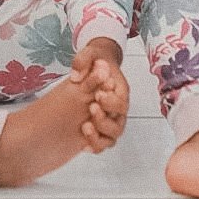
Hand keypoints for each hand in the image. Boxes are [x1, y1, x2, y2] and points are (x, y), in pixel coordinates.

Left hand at [68, 38, 127, 152]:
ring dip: (100, 134)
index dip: (111, 102)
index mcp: (120, 90)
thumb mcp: (89, 53)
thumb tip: (77, 75)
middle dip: (104, 118)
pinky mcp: (100, 128)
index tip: (98, 94)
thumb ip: (83, 61)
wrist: (95, 65)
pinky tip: (83, 144)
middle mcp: (118, 107)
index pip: (122, 101)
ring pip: (112, 135)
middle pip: (119, 122)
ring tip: (85, 125)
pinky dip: (95, 145)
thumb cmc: (96, 60)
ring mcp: (111, 119)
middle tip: (91, 107)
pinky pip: (102, 143)